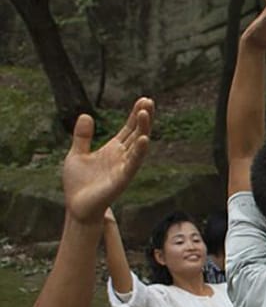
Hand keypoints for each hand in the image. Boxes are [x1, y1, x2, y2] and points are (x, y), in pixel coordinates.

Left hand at [62, 98, 153, 222]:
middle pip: (137, 133)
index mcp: (113, 150)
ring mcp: (124, 168)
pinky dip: (139, 153)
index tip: (144, 99)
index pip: (129, 129)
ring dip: (143, 130)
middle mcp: (122, 157)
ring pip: (138, 146)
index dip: (135, 114)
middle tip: (149, 101)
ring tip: (146, 113)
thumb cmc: (78, 184)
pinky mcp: (121, 180)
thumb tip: (86, 115)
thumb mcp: (76, 154)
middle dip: (143, 118)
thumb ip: (82, 136)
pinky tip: (145, 140)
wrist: (76, 206)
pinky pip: (133, 165)